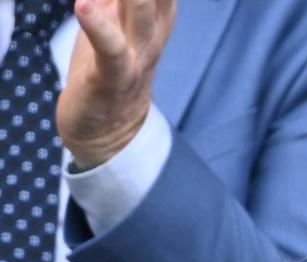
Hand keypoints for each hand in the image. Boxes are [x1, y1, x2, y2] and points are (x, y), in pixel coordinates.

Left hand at [58, 0, 176, 169]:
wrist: (106, 137)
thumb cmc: (105, 73)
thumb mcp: (115, 23)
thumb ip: (117, 1)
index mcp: (154, 23)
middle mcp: (150, 39)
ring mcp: (134, 61)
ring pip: (141, 18)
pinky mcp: (109, 79)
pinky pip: (109, 50)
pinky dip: (98, 27)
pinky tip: (84, 6)